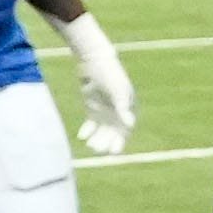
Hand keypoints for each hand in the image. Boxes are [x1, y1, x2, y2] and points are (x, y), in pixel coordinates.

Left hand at [66, 12, 136, 156]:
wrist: (94, 61)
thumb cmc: (109, 74)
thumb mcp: (117, 90)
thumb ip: (123, 108)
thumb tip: (130, 126)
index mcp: (128, 110)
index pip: (125, 131)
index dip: (120, 142)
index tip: (113, 152)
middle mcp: (118, 114)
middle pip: (113, 135)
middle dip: (106, 143)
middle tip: (97, 149)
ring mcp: (105, 112)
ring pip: (102, 132)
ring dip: (97, 140)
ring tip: (90, 145)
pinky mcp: (93, 110)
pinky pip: (91, 126)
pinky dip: (88, 132)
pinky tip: (82, 136)